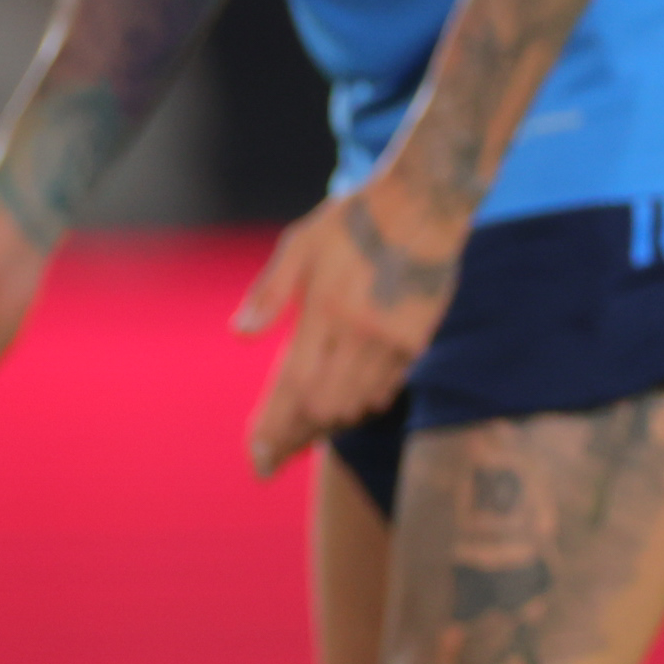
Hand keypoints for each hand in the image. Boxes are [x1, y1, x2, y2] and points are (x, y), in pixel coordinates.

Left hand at [233, 181, 466, 479]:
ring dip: (323, 428)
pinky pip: (382, 391)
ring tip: (295, 442)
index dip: (273, 425)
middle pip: (322, 407)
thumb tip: (238, 334)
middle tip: (268, 457)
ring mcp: (393, 342)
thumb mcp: (300, 244)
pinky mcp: (415, 342)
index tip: (257, 457)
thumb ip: (269, 292)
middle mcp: (360, 334)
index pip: (293, 385)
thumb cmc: (352, 220)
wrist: (424, 206)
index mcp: (325, 310)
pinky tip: (339, 413)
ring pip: (354, 406)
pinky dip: (356, 407)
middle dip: (293, 437)